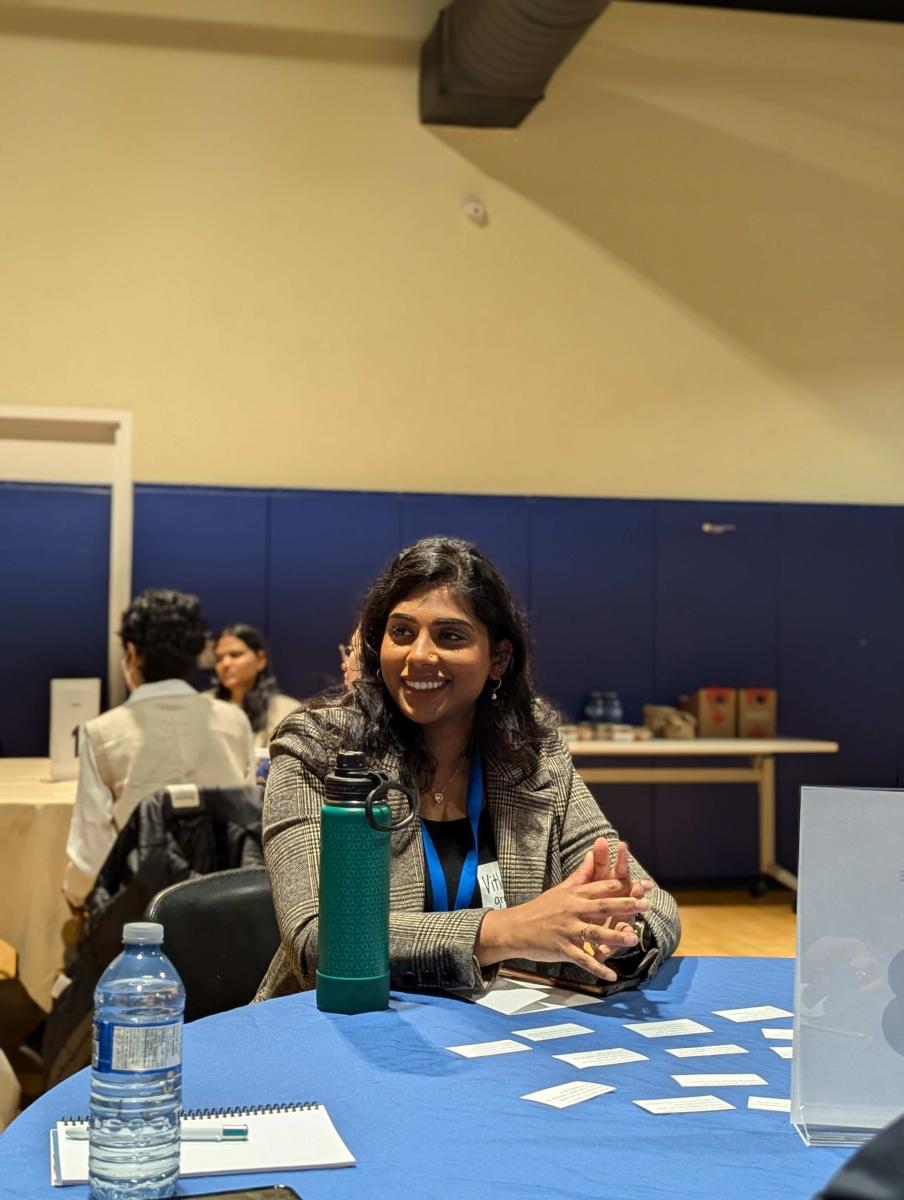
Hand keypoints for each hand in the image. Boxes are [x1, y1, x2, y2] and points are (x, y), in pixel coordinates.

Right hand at [475, 848, 650, 982]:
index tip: (641, 885)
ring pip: (594, 932)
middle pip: (602, 906)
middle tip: (645, 905)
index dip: (623, 886)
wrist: (515, 927)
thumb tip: (593, 853)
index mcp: (574, 895)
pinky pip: (582, 958)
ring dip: (615, 937)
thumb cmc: (541, 908)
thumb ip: (581, 874)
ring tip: (634, 939)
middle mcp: (572, 909)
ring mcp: (567, 929)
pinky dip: (597, 968)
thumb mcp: (561, 889)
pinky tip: (611, 976)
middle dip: (624, 905)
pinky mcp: (561, 948)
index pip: (601, 887)